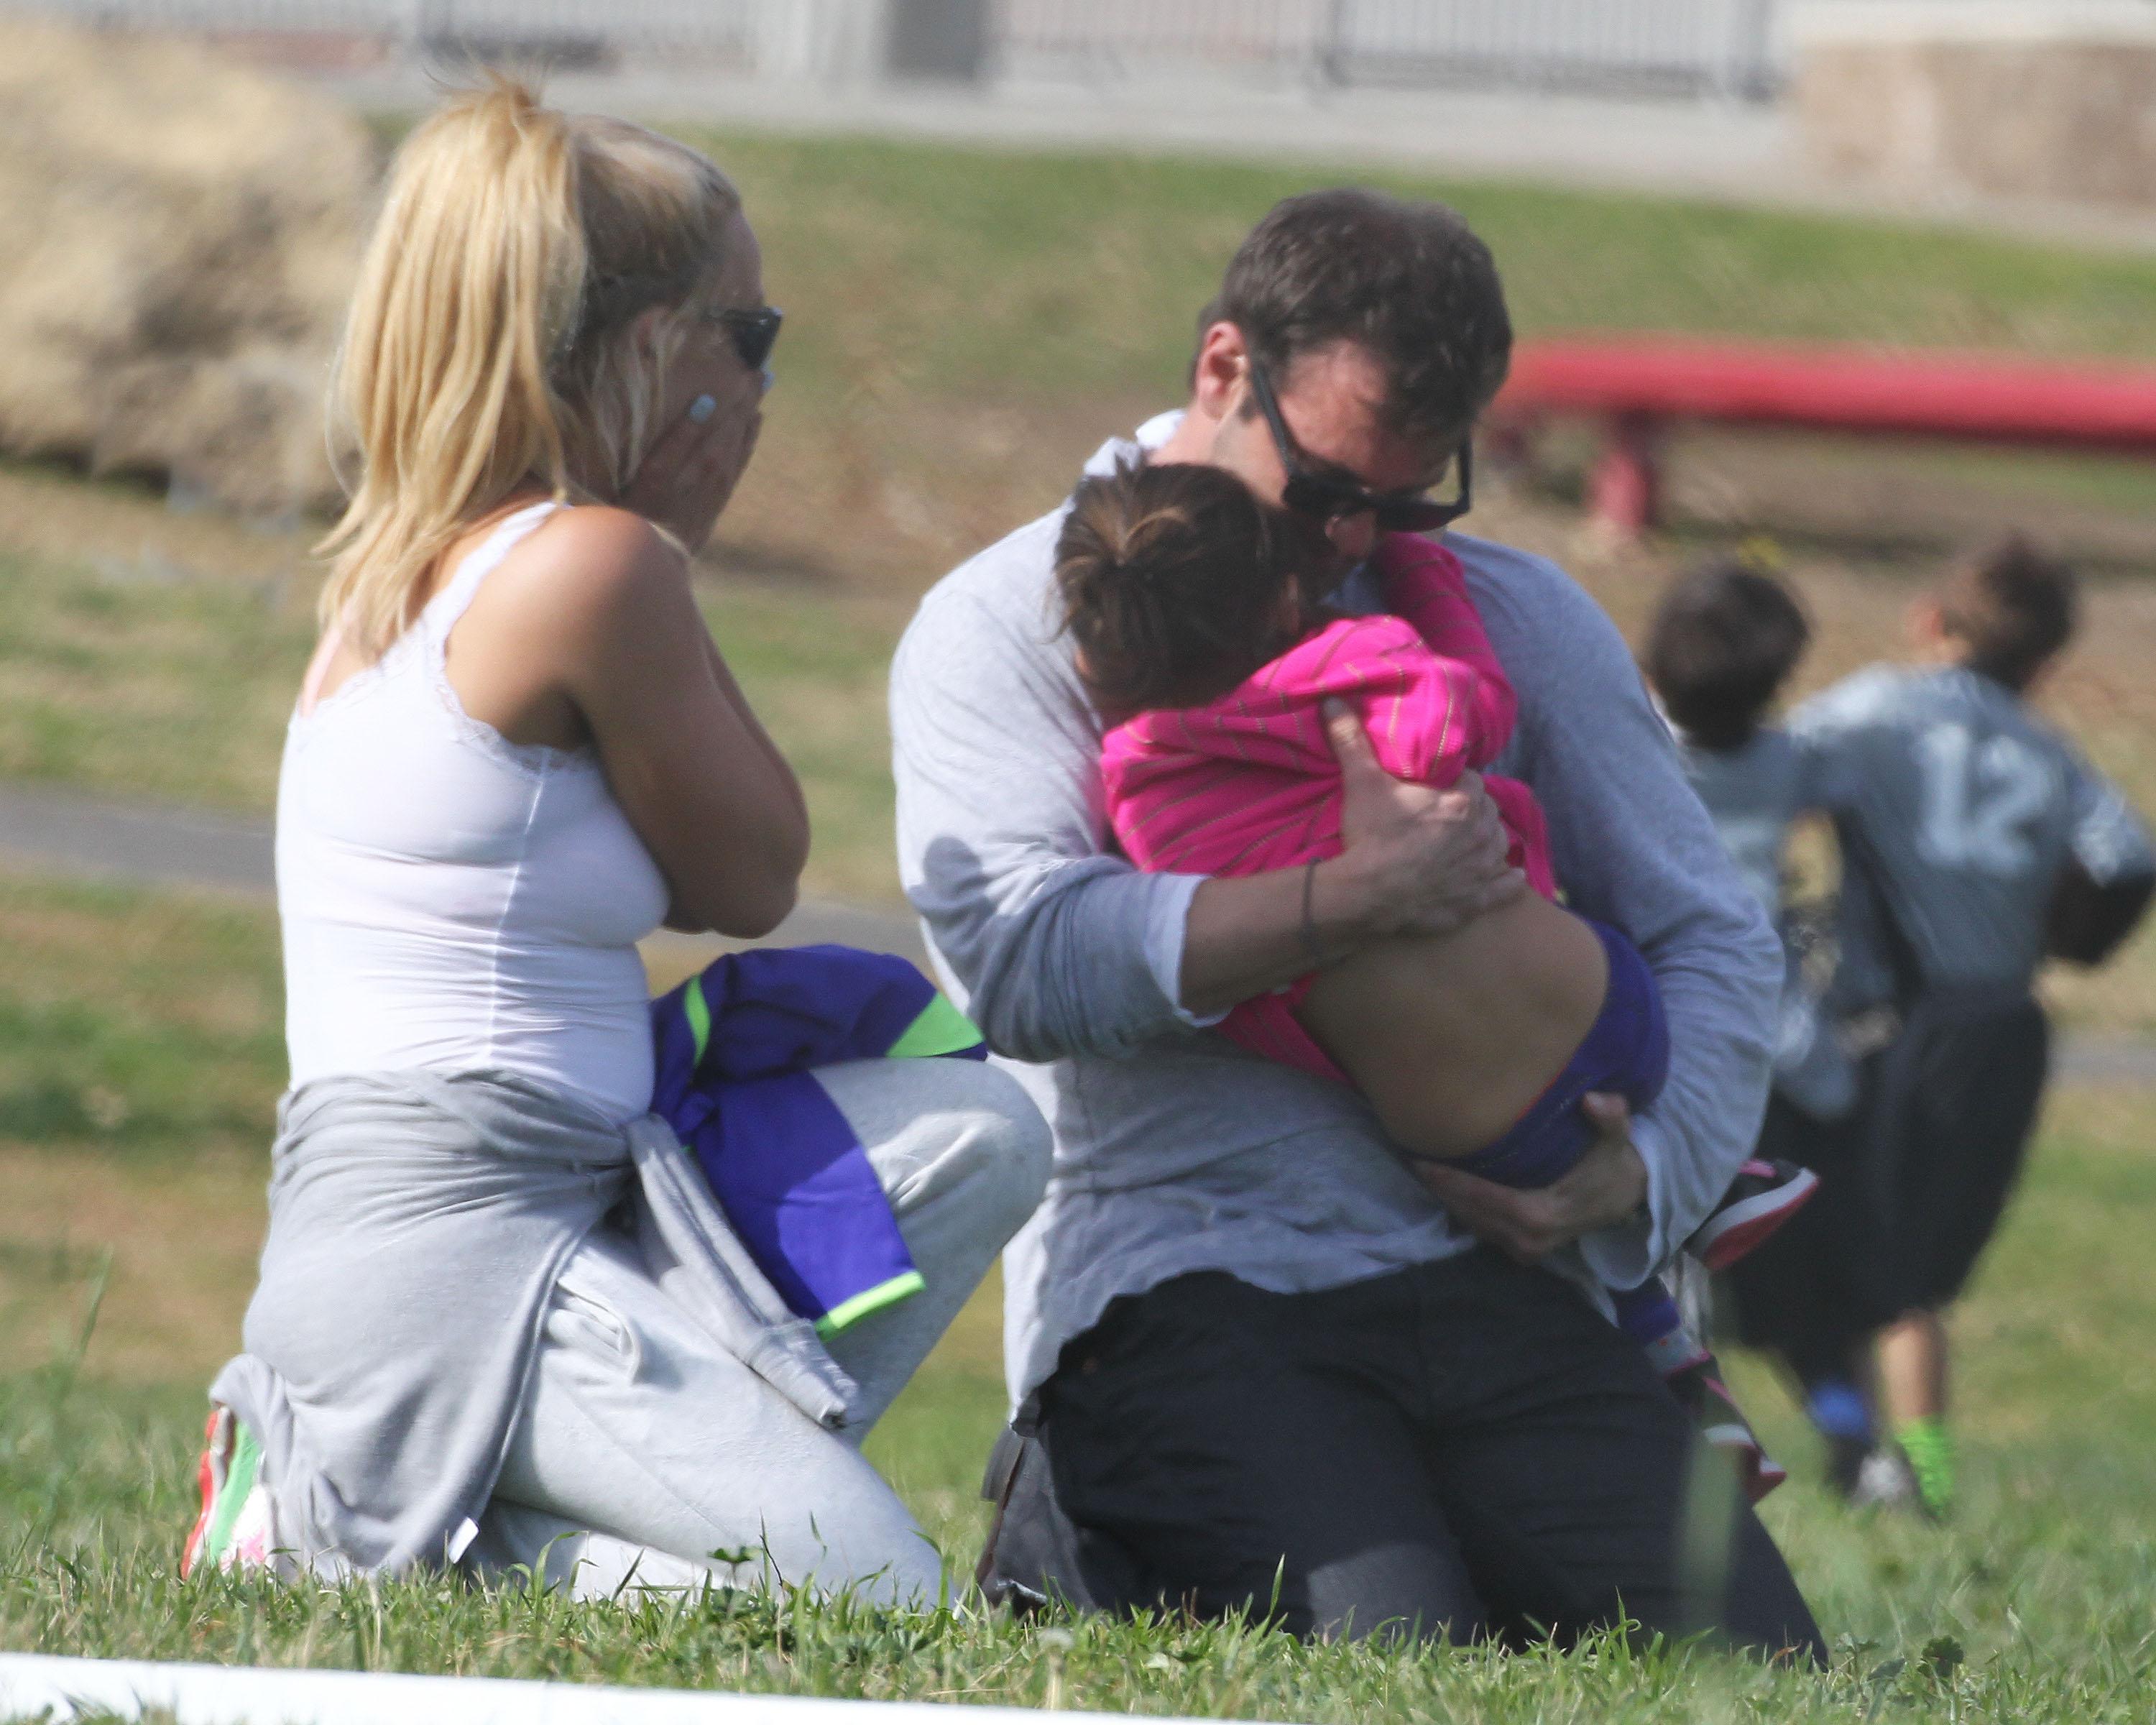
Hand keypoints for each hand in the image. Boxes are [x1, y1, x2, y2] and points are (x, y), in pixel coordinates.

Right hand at [621, 390, 762, 555]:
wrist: (655, 561)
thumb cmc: (643, 513)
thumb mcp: (653, 473)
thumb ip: (679, 438)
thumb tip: (707, 402)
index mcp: (706, 459)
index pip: (728, 418)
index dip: (739, 394)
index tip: (750, 368)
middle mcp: (719, 472)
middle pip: (737, 429)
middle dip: (748, 401)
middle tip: (761, 374)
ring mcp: (719, 488)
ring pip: (740, 446)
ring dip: (750, 419)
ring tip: (758, 396)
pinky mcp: (716, 502)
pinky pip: (738, 465)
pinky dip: (746, 444)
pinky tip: (750, 431)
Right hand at [1322, 698, 1522, 940]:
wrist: (1366, 895)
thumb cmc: (1370, 837)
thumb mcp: (1361, 783)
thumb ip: (1352, 740)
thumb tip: (1335, 698)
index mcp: (1462, 802)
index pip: (1472, 781)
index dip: (1456, 782)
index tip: (1439, 787)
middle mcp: (1481, 834)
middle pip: (1488, 812)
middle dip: (1473, 810)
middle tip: (1448, 814)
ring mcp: (1481, 870)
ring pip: (1499, 845)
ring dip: (1488, 840)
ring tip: (1470, 841)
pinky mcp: (1475, 901)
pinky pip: (1504, 889)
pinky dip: (1508, 882)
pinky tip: (1511, 877)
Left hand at [1408, 1094, 1647, 1261]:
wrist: (1626, 1201)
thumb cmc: (1611, 1164)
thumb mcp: (1616, 1138)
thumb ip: (1609, 1117)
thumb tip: (1595, 1100)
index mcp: (1543, 1214)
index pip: (1488, 1199)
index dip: (1454, 1183)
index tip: (1424, 1163)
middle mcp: (1529, 1239)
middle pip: (1471, 1213)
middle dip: (1440, 1189)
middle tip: (1411, 1160)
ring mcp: (1525, 1249)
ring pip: (1473, 1224)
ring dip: (1446, 1200)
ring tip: (1420, 1171)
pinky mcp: (1522, 1252)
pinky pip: (1482, 1231)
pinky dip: (1462, 1210)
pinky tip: (1443, 1188)